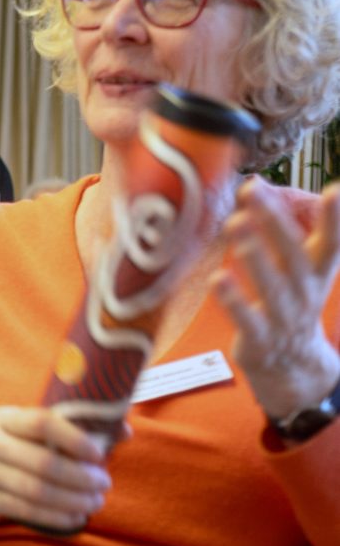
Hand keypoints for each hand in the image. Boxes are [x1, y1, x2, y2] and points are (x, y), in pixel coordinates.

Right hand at [0, 406, 112, 536]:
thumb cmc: (11, 461)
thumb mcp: (32, 440)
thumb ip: (73, 433)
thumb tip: (124, 430)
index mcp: (3, 418)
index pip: (42, 422)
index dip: (74, 438)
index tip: (99, 455)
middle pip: (43, 461)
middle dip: (81, 477)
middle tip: (103, 485)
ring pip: (36, 489)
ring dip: (72, 500)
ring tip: (94, 503)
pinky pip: (24, 509)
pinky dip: (55, 517)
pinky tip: (74, 518)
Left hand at [211, 179, 339, 418]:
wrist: (292, 364)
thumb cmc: (291, 301)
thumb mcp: (303, 266)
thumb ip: (282, 226)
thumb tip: (254, 181)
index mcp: (317, 271)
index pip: (331, 242)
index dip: (336, 218)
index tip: (335, 190)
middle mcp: (303, 291)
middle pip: (293, 253)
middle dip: (273, 221)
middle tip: (253, 191)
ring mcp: (282, 316)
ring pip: (270, 284)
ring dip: (254, 255)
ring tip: (236, 224)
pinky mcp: (258, 338)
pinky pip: (245, 318)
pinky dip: (233, 300)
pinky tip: (218, 278)